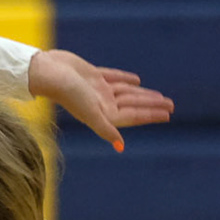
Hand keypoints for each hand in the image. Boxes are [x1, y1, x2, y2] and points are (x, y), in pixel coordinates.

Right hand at [27, 48, 173, 150]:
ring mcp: (97, 90)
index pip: (134, 115)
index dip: (152, 114)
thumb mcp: (89, 111)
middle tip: (171, 105)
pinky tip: (136, 80)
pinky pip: (114, 78)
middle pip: (134, 104)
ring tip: (158, 95)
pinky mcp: (92, 76)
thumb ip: (105, 128)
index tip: (168, 114)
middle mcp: (102, 104)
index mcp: (104, 114)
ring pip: (127, 92)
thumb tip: (120, 146)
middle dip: (152, 104)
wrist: (47, 73)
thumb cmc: (68, 93)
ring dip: (142, 94)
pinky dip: (126, 79)